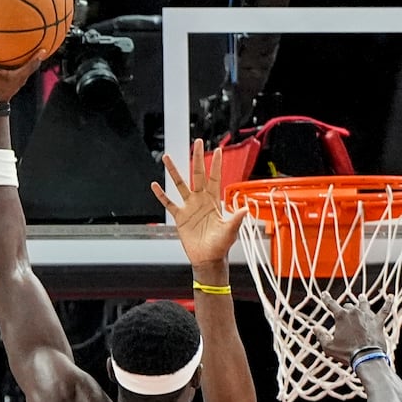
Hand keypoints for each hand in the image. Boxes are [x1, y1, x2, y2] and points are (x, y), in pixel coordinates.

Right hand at [150, 139, 247, 268]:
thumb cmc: (221, 246)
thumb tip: (246, 209)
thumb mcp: (230, 231)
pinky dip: (162, 195)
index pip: (215, 178)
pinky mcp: (180, 217)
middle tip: (197, 142)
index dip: (217, 165)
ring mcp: (189, 208)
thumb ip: (236, 218)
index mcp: (214, 202)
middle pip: (198, 175)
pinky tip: (155, 185)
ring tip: (167, 157)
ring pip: (180, 185)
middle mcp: (201, 201)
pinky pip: (169, 203)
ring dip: (174, 171)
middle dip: (198, 159)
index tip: (218, 150)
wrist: (208, 259)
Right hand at [312, 292, 392, 365]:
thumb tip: (315, 328)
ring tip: (361, 297)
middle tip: (345, 311)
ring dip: (362, 300)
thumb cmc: (347, 353)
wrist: (366, 358)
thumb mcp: (329, 347)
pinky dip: (388, 302)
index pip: (331, 304)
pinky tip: (391, 296)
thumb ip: (321, 336)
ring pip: (364, 304)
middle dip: (346, 308)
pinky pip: (385, 310)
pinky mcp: (378, 322)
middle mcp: (355, 312)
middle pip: (349, 306)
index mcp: (341, 316)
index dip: (326, 298)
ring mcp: (368, 316)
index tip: (324, 294)